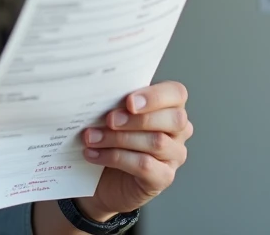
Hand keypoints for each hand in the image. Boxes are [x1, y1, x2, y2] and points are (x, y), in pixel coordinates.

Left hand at [78, 81, 192, 219]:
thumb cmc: (110, 137)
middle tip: (109, 120)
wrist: (101, 176)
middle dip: (137, 119)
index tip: (129, 101)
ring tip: (92, 137)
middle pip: (174, 119)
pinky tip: (95, 155)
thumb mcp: (114, 113)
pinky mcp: (164, 177)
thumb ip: (117, 101)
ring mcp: (174, 156)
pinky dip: (115, 158)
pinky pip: (144, 166)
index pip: (177, 93)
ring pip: (157, 142)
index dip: (155, 96)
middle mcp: (178, 131)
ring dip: (119, 138)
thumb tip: (101, 91)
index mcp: (170, 107)